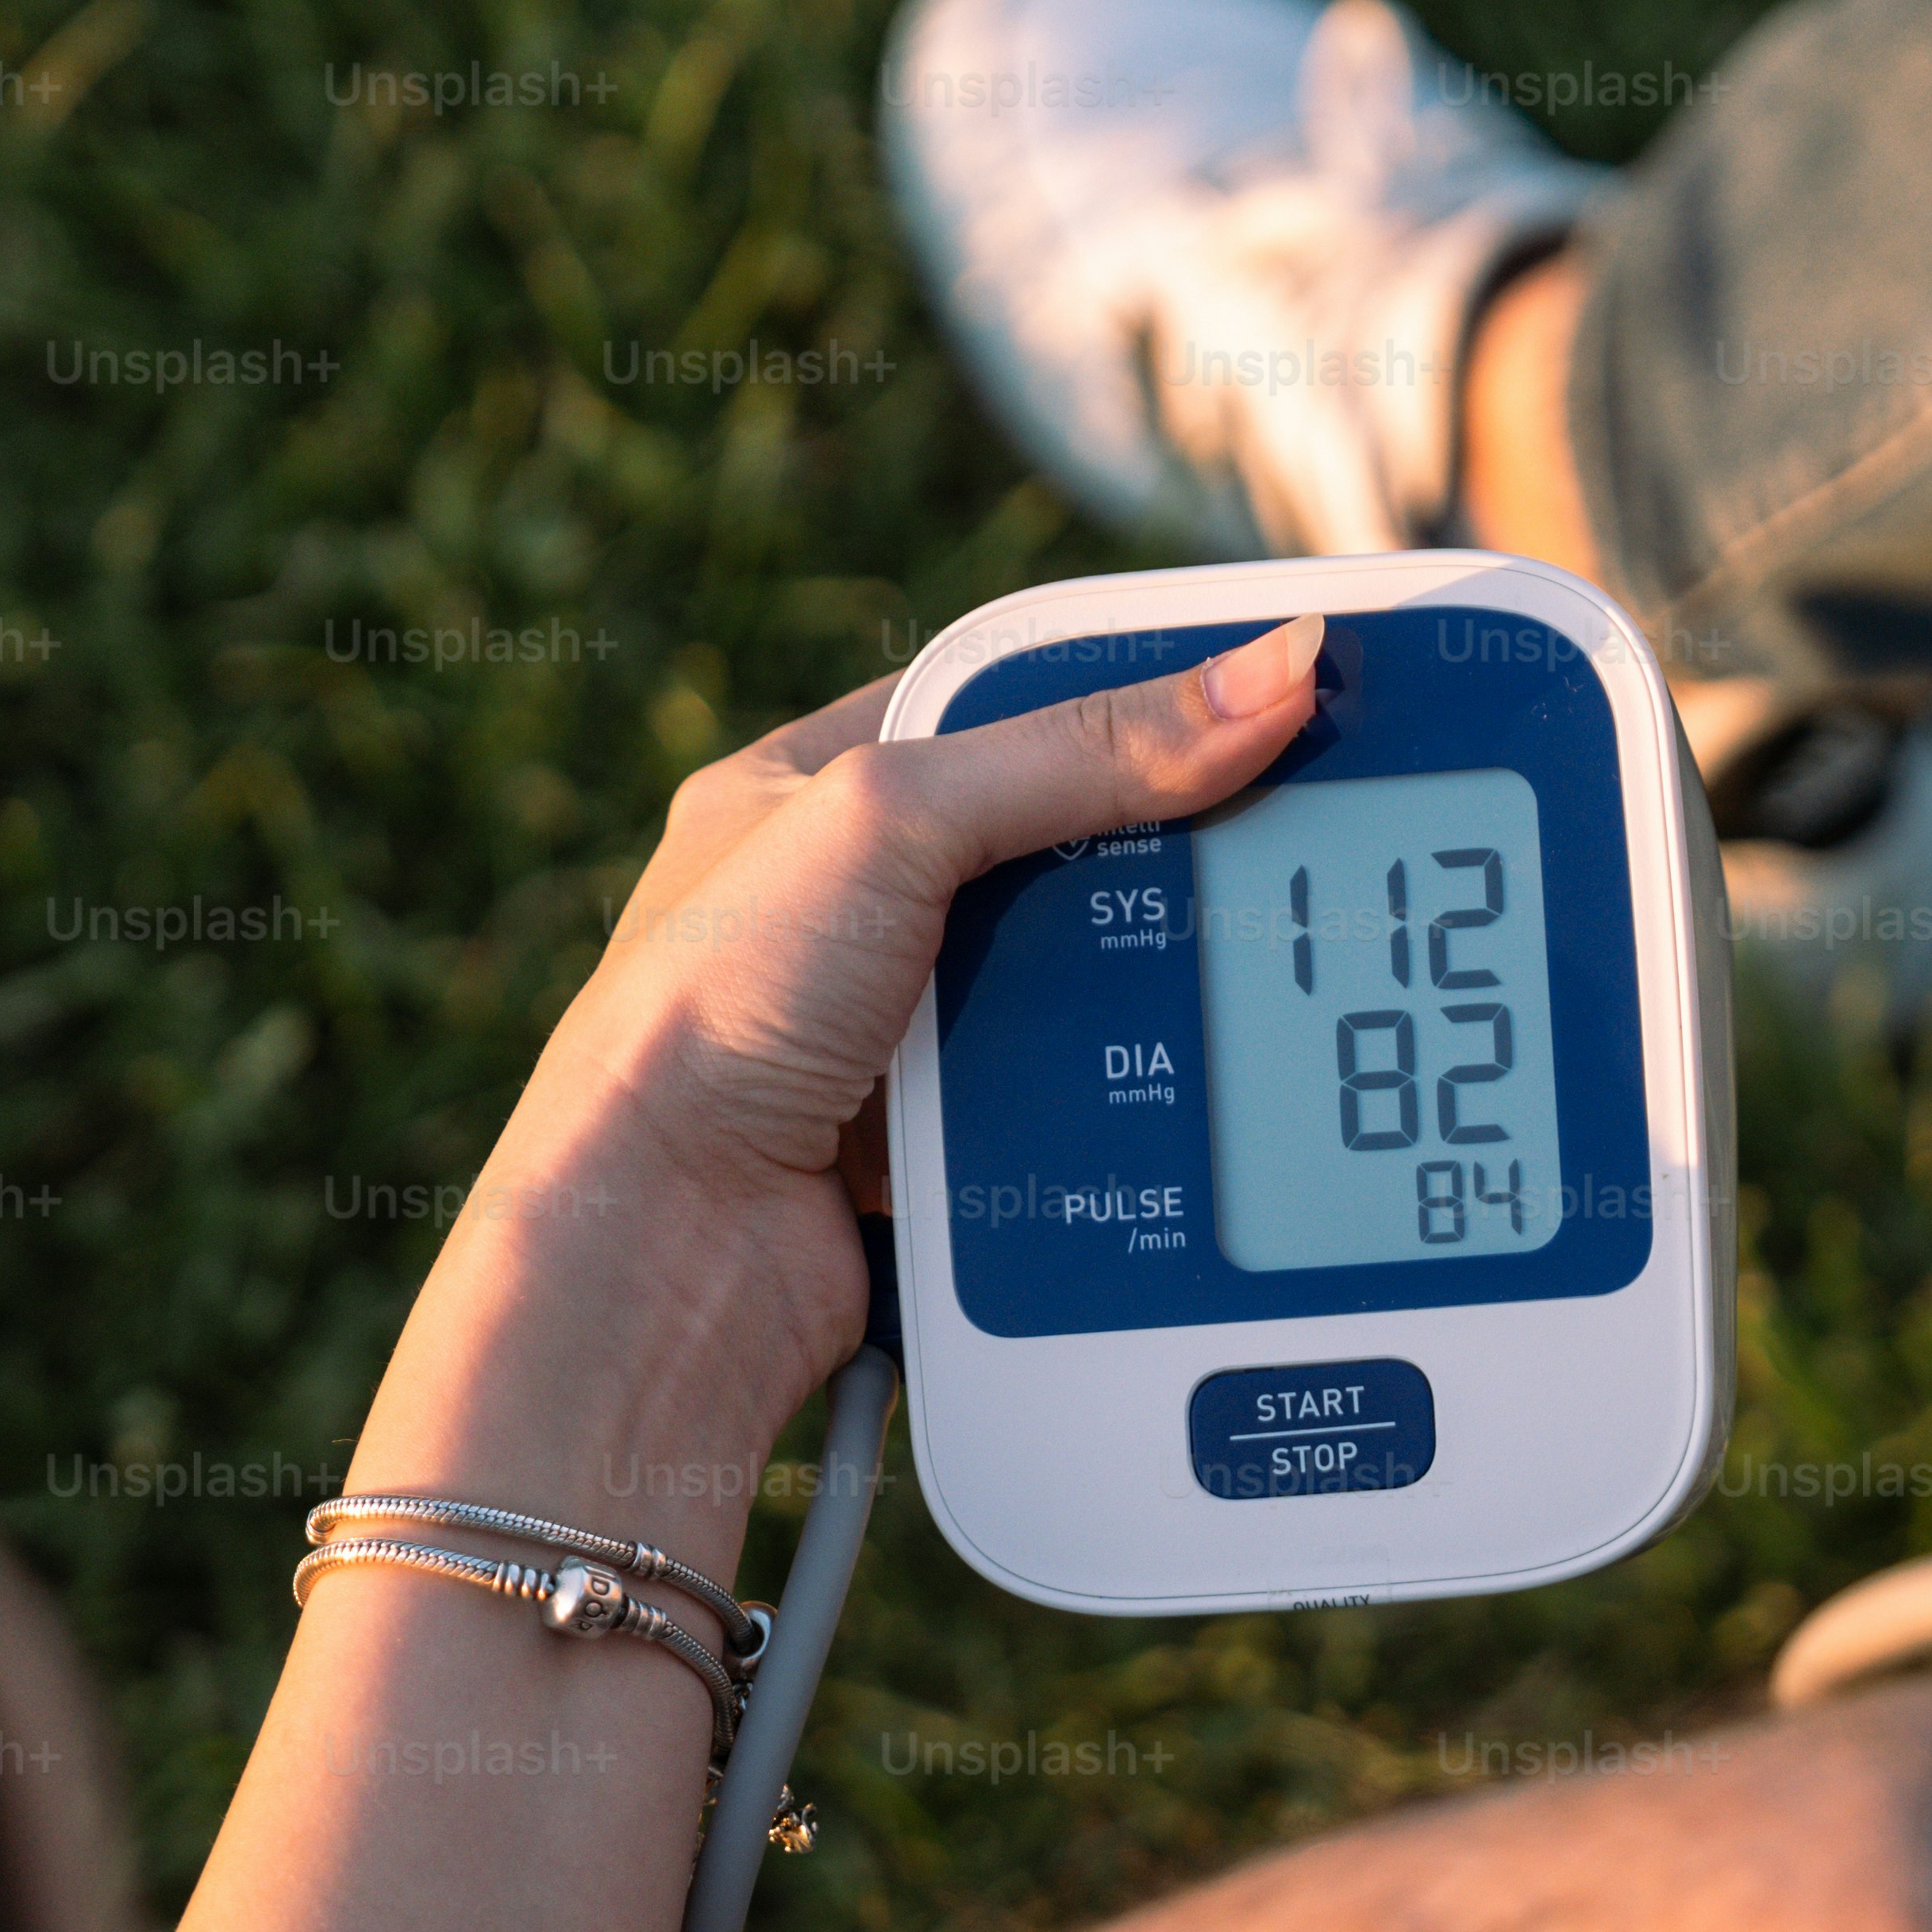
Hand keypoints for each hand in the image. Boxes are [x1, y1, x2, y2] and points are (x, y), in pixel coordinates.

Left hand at [368, 618, 1322, 1513]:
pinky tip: (1168, 1088)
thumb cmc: (704, 1020)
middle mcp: (850, 907)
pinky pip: (1071, 1096)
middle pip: (1060, 849)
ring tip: (1225, 972)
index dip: (1125, 696)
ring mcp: (895, 1031)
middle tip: (1268, 843)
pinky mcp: (941, 1141)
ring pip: (1077, 980)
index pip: (1002, 706)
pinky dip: (1116, 1097)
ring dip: (1136, 992)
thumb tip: (1270, 675)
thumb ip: (1080, 751)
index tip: (1253, 699)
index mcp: (809, 790)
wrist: (662, 1257)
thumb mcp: (894, 824)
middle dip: (1149, 861)